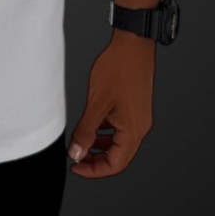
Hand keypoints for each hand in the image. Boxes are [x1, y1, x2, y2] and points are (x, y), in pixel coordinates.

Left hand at [67, 27, 155, 177]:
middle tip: (75, 157)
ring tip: (80, 143)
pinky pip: (119, 129)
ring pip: (118, 143)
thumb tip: (76, 153)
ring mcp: (138, 118)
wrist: (133, 45)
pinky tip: (92, 127)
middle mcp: (139, 128)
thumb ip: (86, 130)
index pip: (116, 165)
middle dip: (96, 160)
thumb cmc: (118, 69)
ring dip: (100, 147)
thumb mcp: (97, 102)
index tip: (75, 166)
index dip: (94, 170)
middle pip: (118, 157)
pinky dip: (105, 132)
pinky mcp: (134, 109)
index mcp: (133, 131)